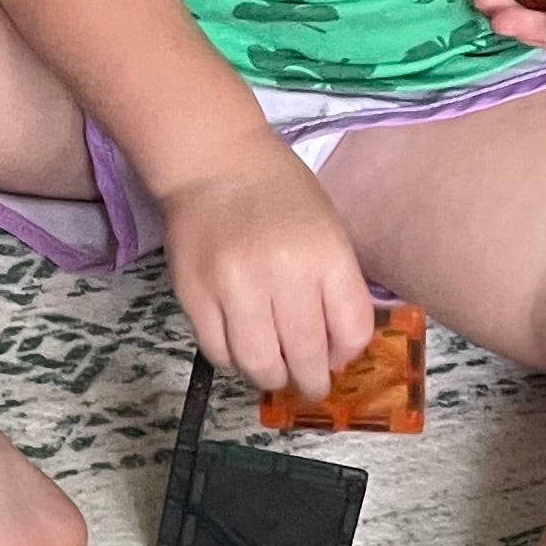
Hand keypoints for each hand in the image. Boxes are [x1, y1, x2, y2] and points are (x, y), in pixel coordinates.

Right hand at [159, 141, 377, 398]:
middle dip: (310, 381)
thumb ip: (335, 287)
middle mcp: (282, 275)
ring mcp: (233, 287)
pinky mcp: (193, 295)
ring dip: (270, 377)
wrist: (213, 162)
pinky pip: (218, 351)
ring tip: (272, 370)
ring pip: (258, 364)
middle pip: (305, 357)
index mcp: (326, 256)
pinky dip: (233, 361)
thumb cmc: (280, 193)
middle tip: (307, 384)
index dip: (345, 354)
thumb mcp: (328, 230)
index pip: (351, 333)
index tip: (334, 356)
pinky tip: (240, 347)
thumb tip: (330, 351)